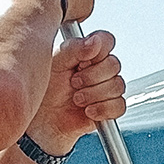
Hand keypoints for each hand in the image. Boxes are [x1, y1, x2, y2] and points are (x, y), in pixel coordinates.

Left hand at [25, 30, 125, 152]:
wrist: (43, 121)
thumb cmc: (45, 90)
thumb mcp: (55, 63)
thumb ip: (75, 48)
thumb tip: (95, 41)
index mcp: (86, 54)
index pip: (106, 41)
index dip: (100, 49)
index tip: (84, 60)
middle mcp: (98, 69)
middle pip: (114, 65)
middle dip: (92, 76)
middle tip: (74, 82)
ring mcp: (105, 89)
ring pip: (118, 86)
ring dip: (94, 94)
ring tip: (77, 99)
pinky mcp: (109, 109)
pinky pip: (119, 105)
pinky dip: (103, 109)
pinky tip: (88, 110)